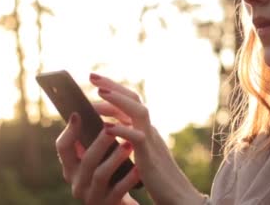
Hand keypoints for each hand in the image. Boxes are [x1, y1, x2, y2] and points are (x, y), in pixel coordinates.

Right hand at [55, 111, 140, 204]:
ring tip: (129, 145)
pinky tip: (138, 168)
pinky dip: (128, 178)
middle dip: (99, 142)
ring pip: (100, 175)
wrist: (116, 204)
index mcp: (72, 167)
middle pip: (86, 160)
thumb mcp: (96, 159)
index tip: (78, 114)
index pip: (63, 147)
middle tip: (111, 127)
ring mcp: (92, 196)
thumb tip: (97, 106)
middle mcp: (78, 182)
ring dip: (114, 158)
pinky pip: (118, 191)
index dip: (69, 131)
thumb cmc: (108, 175)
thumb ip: (92, 140)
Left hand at [90, 73, 205, 204]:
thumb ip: (127, 137)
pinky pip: (138, 139)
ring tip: (99, 94)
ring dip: (118, 101)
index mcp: (144, 129)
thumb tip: (104, 125)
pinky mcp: (150, 159)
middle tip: (92, 77)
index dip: (113, 89)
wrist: (177, 197)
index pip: (130, 102)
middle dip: (113, 86)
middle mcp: (149, 130)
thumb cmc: (155, 178)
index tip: (95, 81)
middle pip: (134, 100)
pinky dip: (122, 131)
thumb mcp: (137, 153)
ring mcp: (151, 142)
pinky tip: (106, 128)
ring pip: (139, 112)